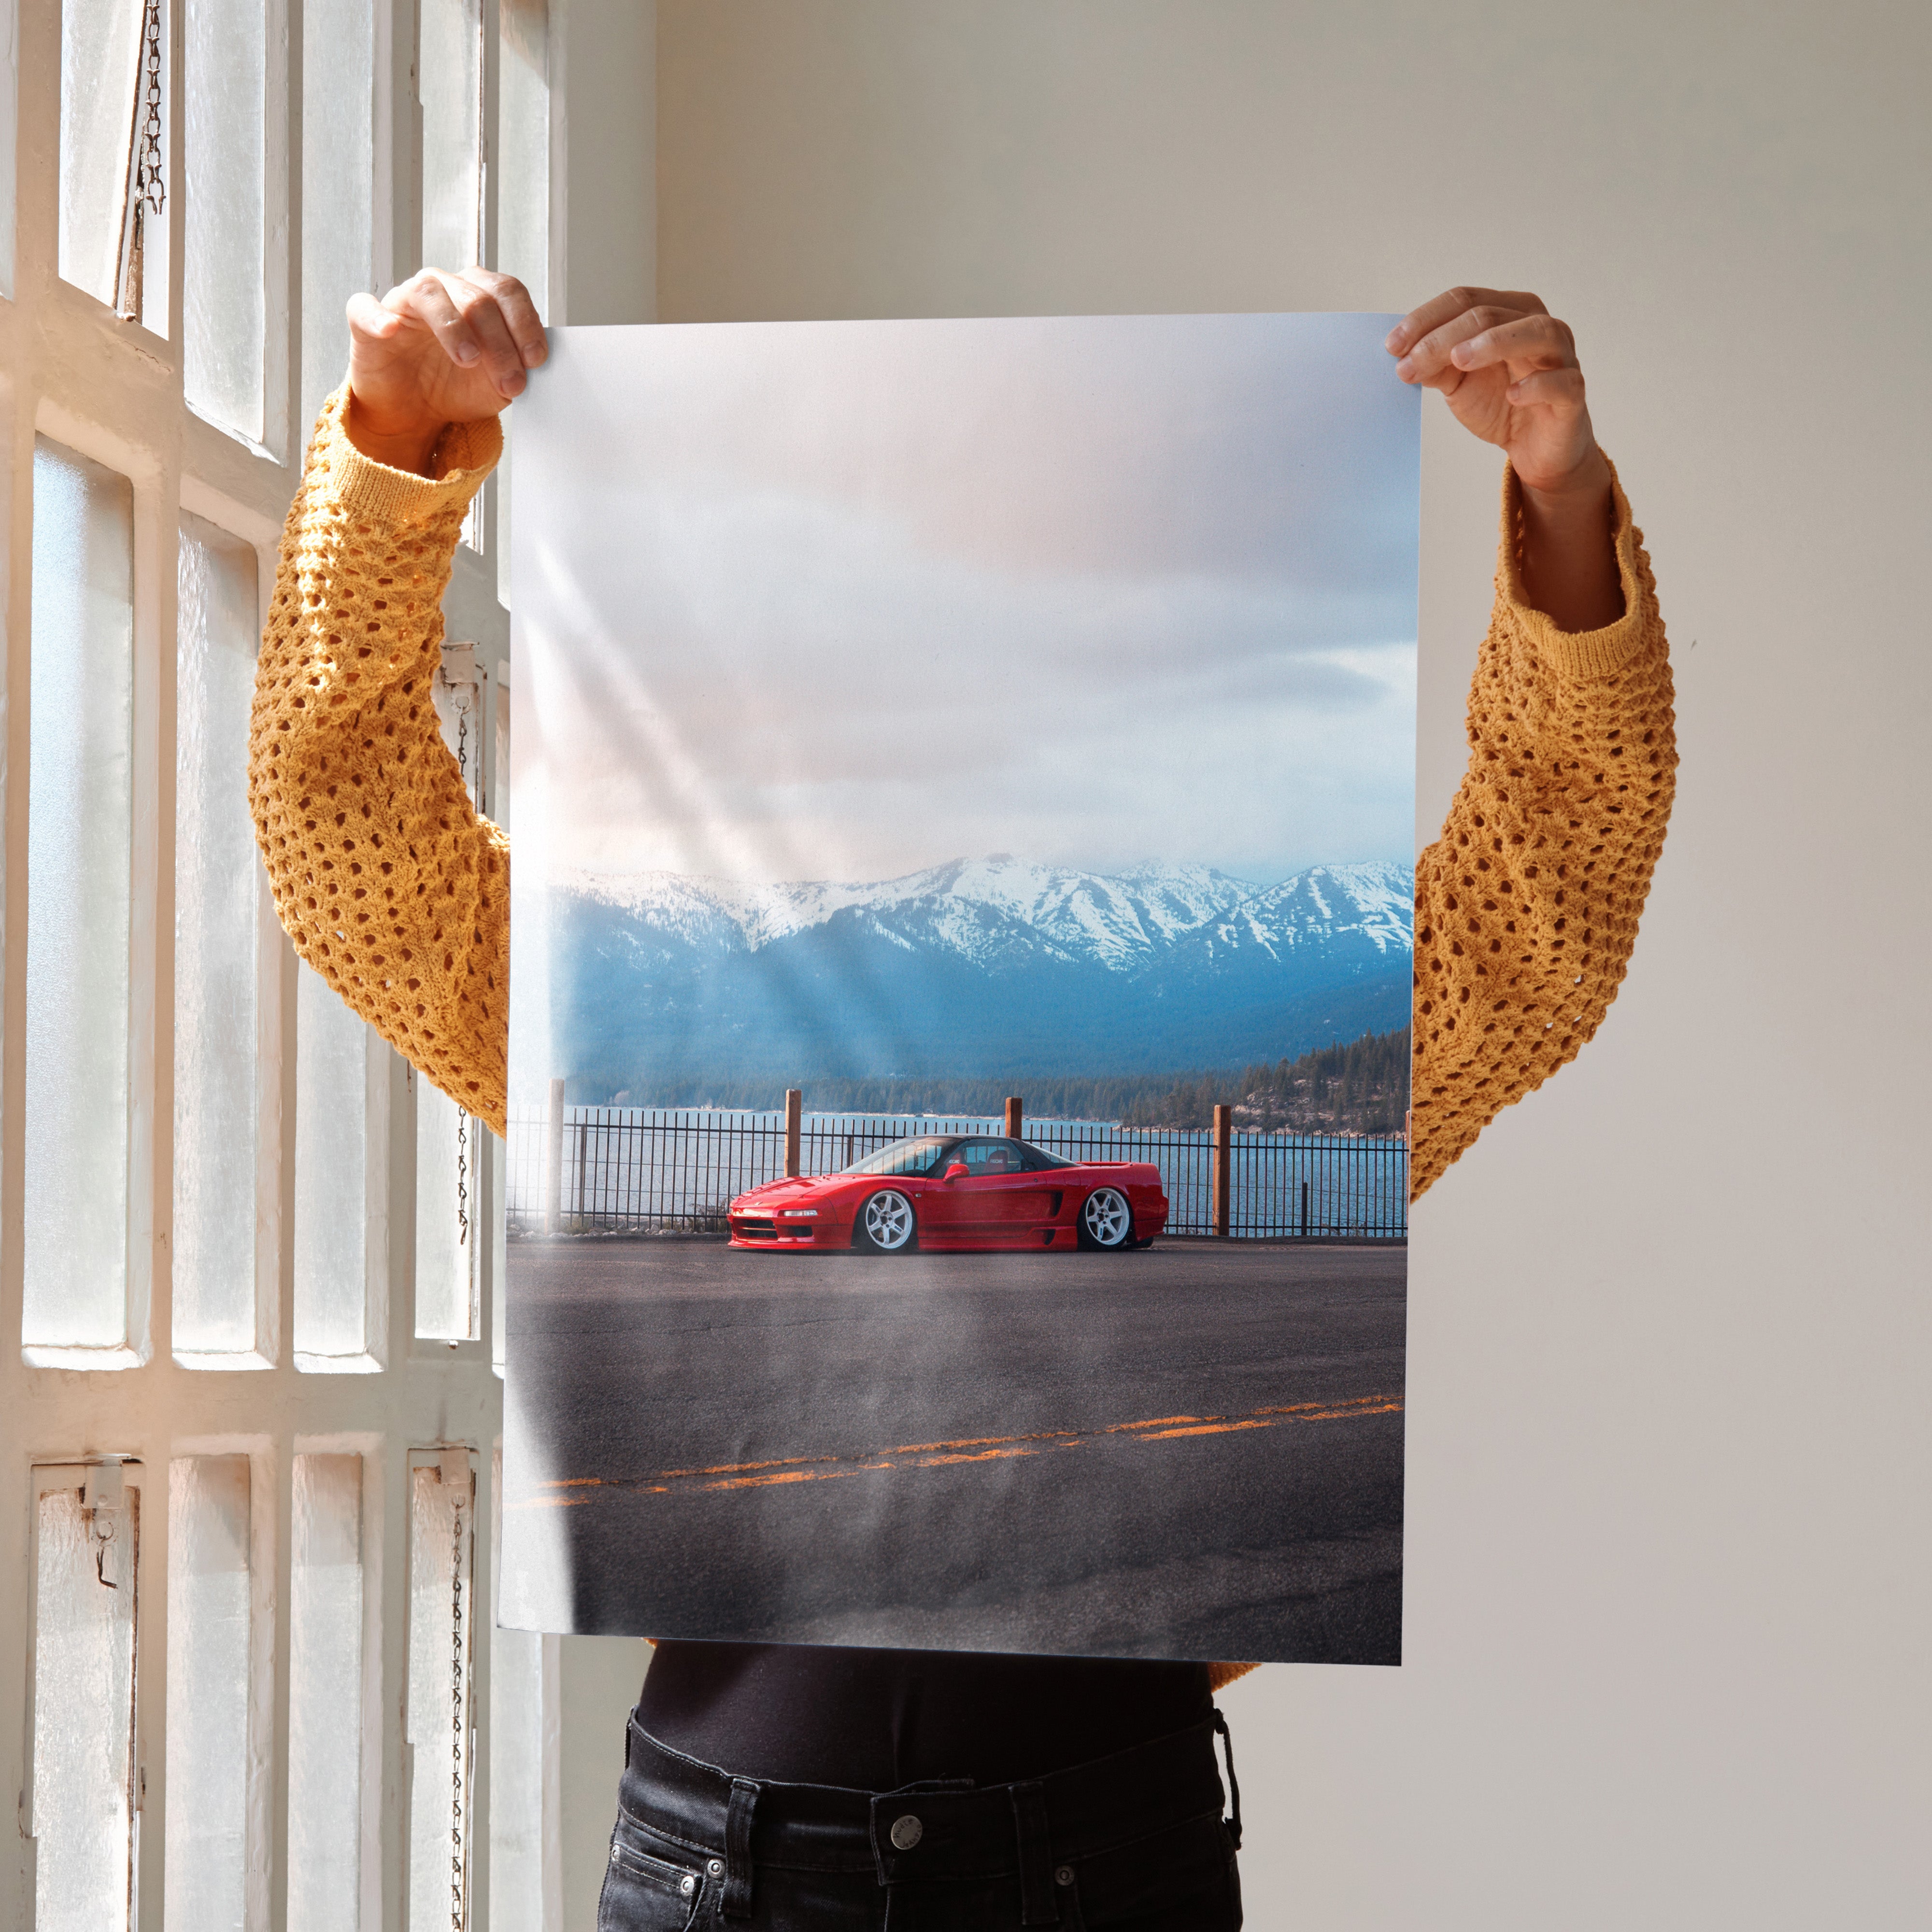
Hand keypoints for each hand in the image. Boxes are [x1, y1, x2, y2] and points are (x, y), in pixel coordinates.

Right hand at [343, 268, 546, 474]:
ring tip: (469, 360)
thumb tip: (535, 364)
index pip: (507, 291)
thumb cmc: (456, 387)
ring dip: (454, 327)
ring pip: (430, 293)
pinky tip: (391, 330)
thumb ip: (517, 368)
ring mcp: (404, 301)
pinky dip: (378, 317)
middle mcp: (444, 289)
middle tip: (510, 382)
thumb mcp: (497, 384)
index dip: (525, 323)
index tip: (536, 359)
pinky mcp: (367, 320)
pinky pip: (365, 307)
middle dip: (500, 342)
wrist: (414, 412)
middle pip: (477, 297)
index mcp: (479, 295)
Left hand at [1388, 287, 1621, 630]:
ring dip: (1493, 343)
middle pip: (1490, 314)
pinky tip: (1512, 394)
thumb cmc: (1500, 403)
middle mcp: (1538, 325)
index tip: (1391, 346)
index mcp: (1509, 313)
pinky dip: (1536, 385)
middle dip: (1443, 338)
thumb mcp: (1458, 382)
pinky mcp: (1573, 393)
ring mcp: (1561, 357)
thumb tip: (1402, 355)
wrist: (1534, 448)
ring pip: (1534, 332)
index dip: (1426, 319)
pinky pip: (1561, 381)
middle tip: (1409, 363)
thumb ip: (1436, 364)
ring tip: (1458, 360)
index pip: (1465, 300)